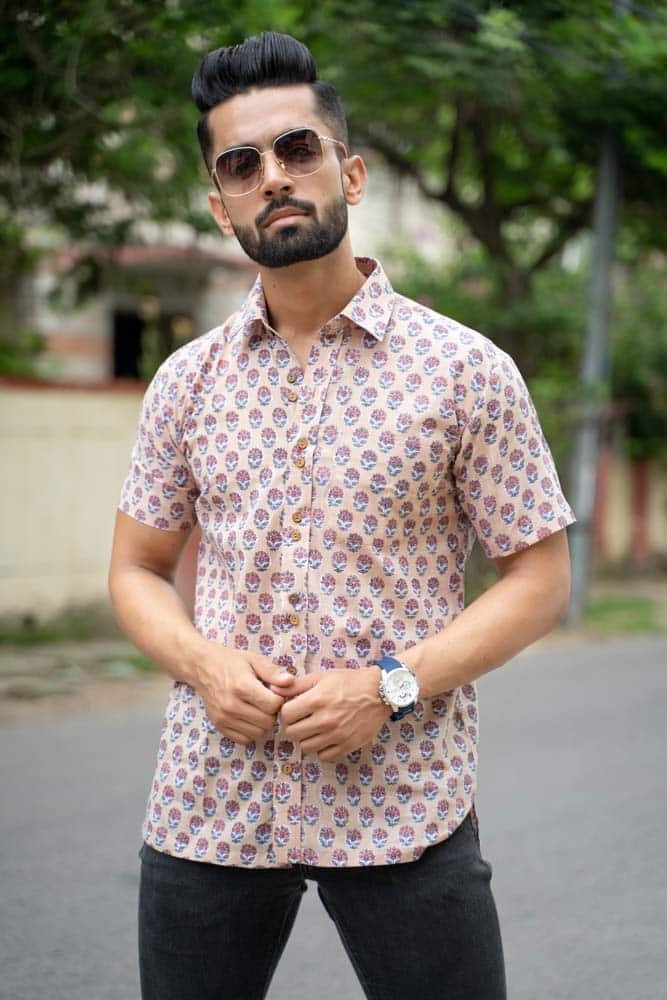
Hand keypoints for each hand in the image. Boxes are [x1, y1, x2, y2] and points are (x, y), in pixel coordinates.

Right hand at [196, 646, 285, 744]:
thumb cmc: (232, 662)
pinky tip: (249, 717)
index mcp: (242, 686)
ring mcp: (224, 718)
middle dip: (272, 712)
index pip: (273, 705)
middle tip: (266, 701)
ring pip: (258, 733)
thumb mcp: (254, 660)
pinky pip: (244, 739)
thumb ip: (273, 672)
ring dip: (262, 723)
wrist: (203, 667)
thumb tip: (290, 681)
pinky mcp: (219, 726)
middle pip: (267, 721)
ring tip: (258, 708)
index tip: (274, 692)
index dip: (279, 699)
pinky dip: (251, 731)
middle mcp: (231, 705)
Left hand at [270, 667, 389, 760]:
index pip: (285, 715)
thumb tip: (273, 689)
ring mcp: (336, 735)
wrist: (380, 692)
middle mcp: (325, 720)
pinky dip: (322, 749)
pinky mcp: (347, 746)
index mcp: (316, 700)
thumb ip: (296, 685)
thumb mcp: (321, 677)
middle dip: (293, 726)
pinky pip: (323, 756)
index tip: (293, 709)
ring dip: (306, 738)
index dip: (286, 712)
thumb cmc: (349, 682)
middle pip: (292, 733)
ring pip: (305, 747)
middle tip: (301, 720)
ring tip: (313, 728)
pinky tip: (326, 737)